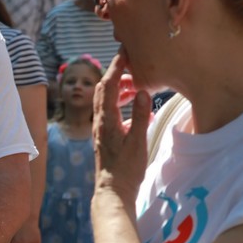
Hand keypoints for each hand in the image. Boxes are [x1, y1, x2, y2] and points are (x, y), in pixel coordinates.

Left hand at [92, 52, 152, 213]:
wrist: (113, 191)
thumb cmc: (126, 170)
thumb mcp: (138, 141)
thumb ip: (141, 116)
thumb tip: (143, 92)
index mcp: (106, 119)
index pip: (109, 85)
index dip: (116, 66)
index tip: (125, 51)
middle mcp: (100, 122)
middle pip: (105, 90)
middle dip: (118, 74)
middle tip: (134, 67)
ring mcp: (102, 130)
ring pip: (108, 102)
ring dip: (121, 91)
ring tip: (138, 88)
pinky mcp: (106, 137)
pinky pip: (113, 114)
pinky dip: (124, 106)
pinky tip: (139, 111)